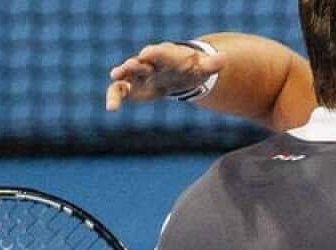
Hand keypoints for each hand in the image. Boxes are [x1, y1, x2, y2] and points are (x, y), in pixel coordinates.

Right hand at [105, 42, 226, 110]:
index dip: (154, 53)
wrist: (179, 74)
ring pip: (125, 76)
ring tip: (114, 83)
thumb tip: (224, 59)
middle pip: (139, 62)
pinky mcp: (132, 87)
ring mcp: (138, 74)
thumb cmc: (192, 69)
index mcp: (166, 56)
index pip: (160, 53)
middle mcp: (149, 63)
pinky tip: (111, 108)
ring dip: (120, 78)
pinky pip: (120, 91)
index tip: (147, 53)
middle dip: (132, 65)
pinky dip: (114, 98)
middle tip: (125, 67)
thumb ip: (212, 64)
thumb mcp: (204, 68)